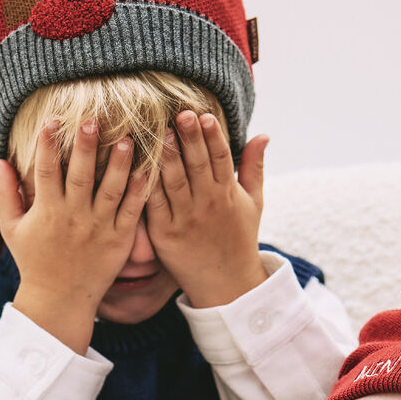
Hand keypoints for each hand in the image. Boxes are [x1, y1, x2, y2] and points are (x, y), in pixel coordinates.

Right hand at [0, 119, 149, 352]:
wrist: (59, 301)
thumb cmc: (34, 261)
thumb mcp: (11, 229)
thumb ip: (5, 194)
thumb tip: (0, 161)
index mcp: (47, 211)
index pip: (46, 170)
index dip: (48, 144)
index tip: (52, 120)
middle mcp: (73, 217)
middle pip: (81, 174)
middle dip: (86, 146)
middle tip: (93, 120)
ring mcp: (99, 228)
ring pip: (112, 189)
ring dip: (120, 163)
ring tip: (127, 138)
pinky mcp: (119, 240)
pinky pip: (132, 211)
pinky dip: (139, 191)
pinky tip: (146, 170)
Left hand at [145, 111, 268, 306]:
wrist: (226, 285)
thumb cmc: (239, 239)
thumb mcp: (253, 203)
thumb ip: (254, 167)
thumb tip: (263, 134)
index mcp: (227, 193)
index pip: (221, 158)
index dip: (213, 137)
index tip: (204, 115)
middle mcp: (207, 204)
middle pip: (197, 165)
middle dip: (189, 139)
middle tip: (180, 113)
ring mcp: (185, 220)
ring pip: (174, 182)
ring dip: (166, 156)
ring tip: (159, 132)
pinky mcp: (164, 235)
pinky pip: (153, 205)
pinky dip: (146, 185)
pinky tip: (137, 165)